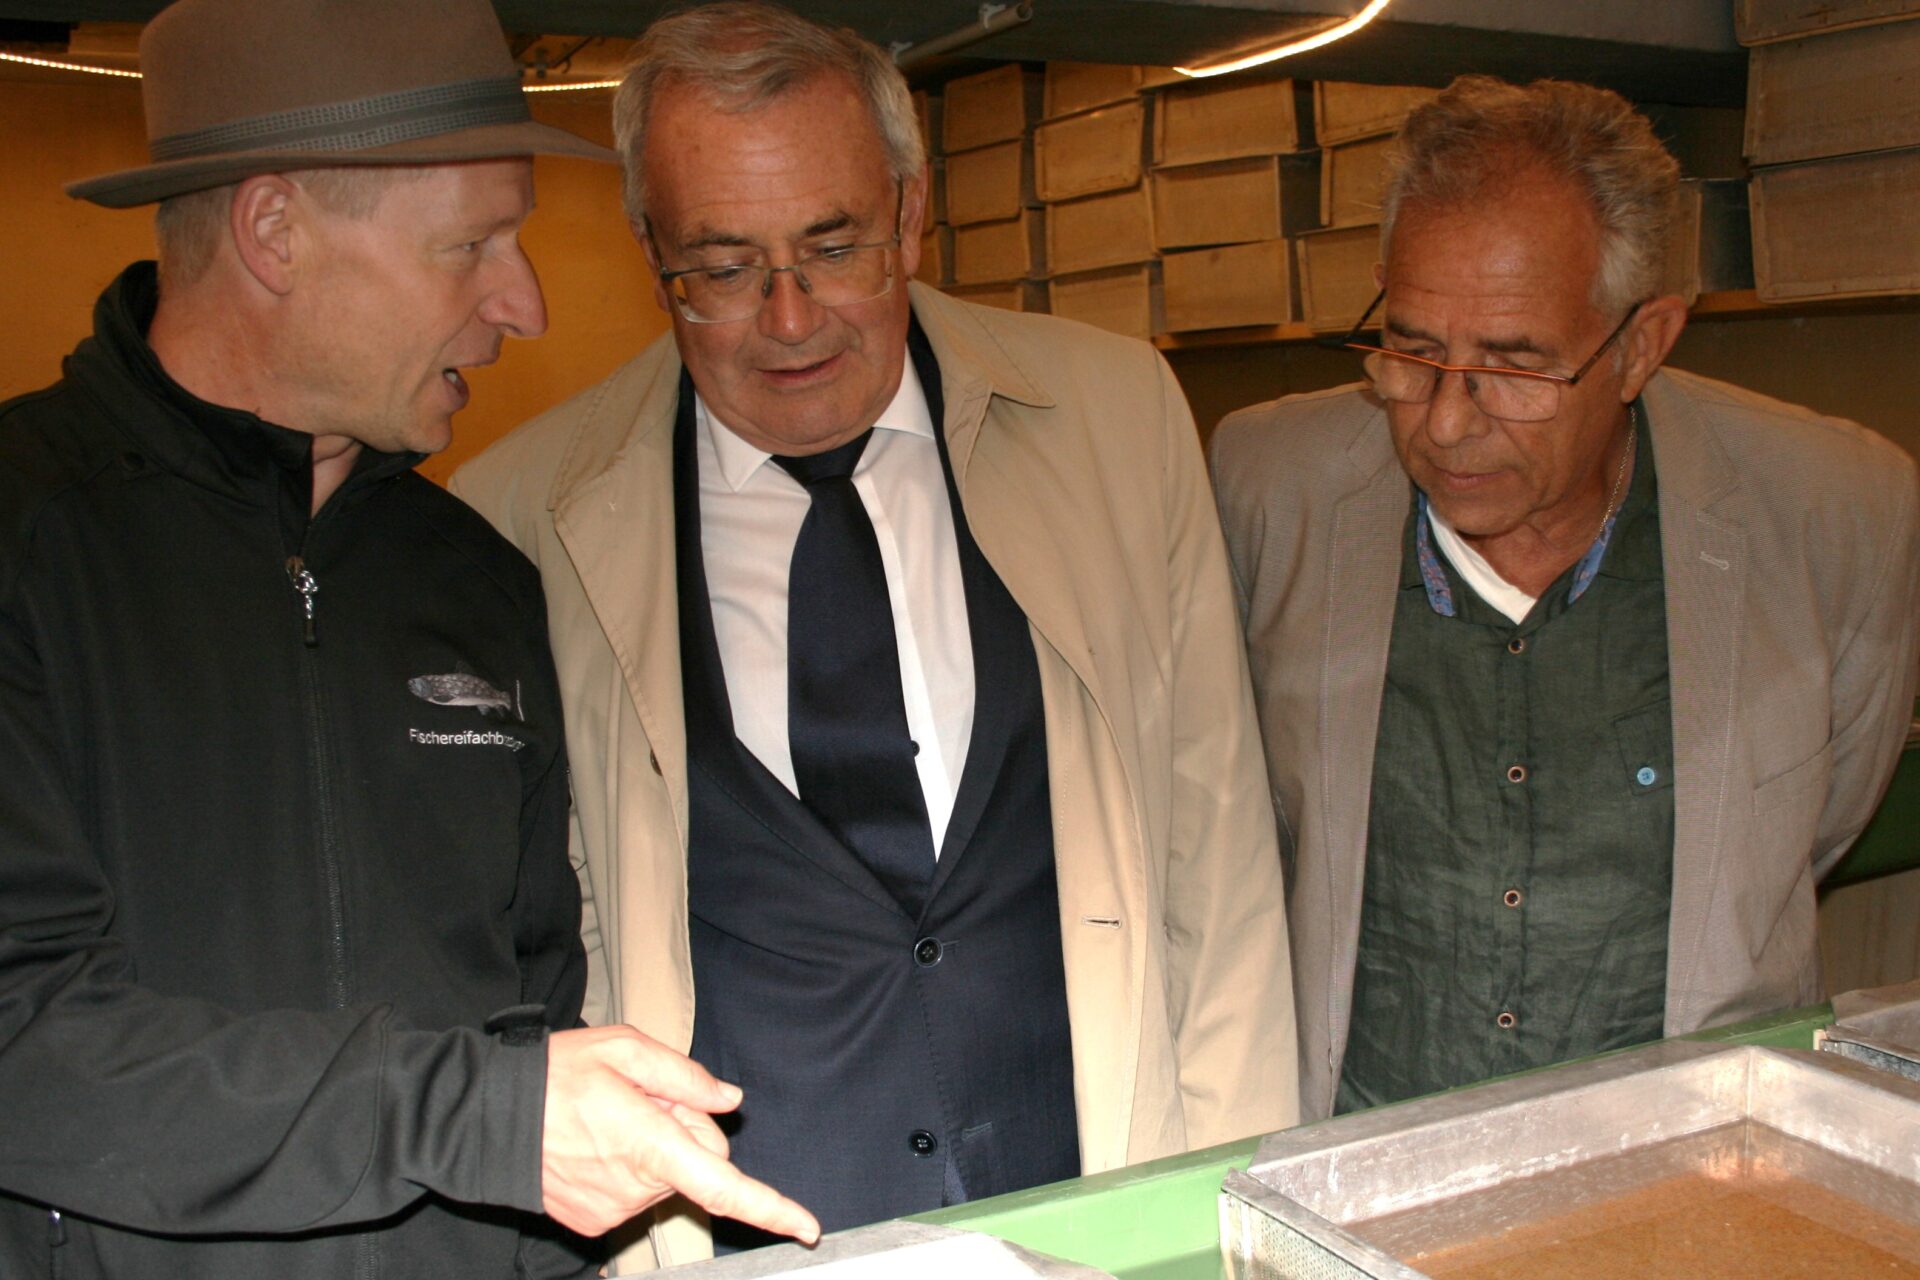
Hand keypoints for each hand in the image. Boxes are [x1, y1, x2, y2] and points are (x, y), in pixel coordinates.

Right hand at [540, 1025, 819, 1244]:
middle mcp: (636, 1188)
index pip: (724, 1186)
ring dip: (650, 1148)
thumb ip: (686, 1078)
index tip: (807, 1228)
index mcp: (651, 1145)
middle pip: (695, 1163)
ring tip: (606, 1119)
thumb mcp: (625, 1051)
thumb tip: (730, 1102)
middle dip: (682, 1131)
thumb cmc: (556, 1076)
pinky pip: (633, 1193)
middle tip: (638, 1100)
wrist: (485, 1118)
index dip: (771, 1209)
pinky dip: (624, 1168)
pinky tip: (592, 1143)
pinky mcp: (593, 1222)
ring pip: (663, 1178)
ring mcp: (613, 1212)